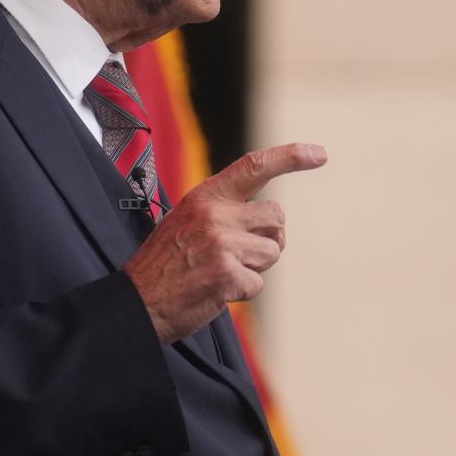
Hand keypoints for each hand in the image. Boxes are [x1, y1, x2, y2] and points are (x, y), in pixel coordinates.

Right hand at [122, 142, 327, 343]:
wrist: (136, 301)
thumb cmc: (165, 263)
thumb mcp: (187, 219)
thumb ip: (224, 210)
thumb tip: (272, 220)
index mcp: (206, 196)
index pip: (255, 166)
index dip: (291, 157)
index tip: (319, 154)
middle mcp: (216, 214)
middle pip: (276, 217)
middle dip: (268, 237)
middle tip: (241, 253)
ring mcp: (222, 244)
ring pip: (273, 251)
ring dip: (255, 266)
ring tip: (222, 271)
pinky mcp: (227, 275)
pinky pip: (258, 283)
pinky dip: (243, 291)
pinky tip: (217, 290)